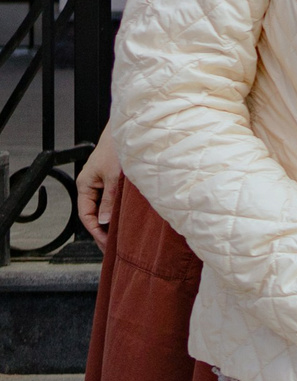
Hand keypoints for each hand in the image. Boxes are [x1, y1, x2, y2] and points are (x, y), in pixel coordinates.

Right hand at [75, 128, 122, 242]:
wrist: (128, 131)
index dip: (95, 231)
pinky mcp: (113, 181)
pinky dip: (117, 212)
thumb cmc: (117, 149)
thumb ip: (109, 200)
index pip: (85, 215)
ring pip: (104, 208)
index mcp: (85, 185)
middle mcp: (91, 185)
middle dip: (102, 231)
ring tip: (120, 239)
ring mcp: (102, 183)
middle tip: (112, 249)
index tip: (106, 244)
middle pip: (93, 214)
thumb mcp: (114, 177)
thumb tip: (104, 222)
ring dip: (111, 223)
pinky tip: (125, 222)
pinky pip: (112, 201)